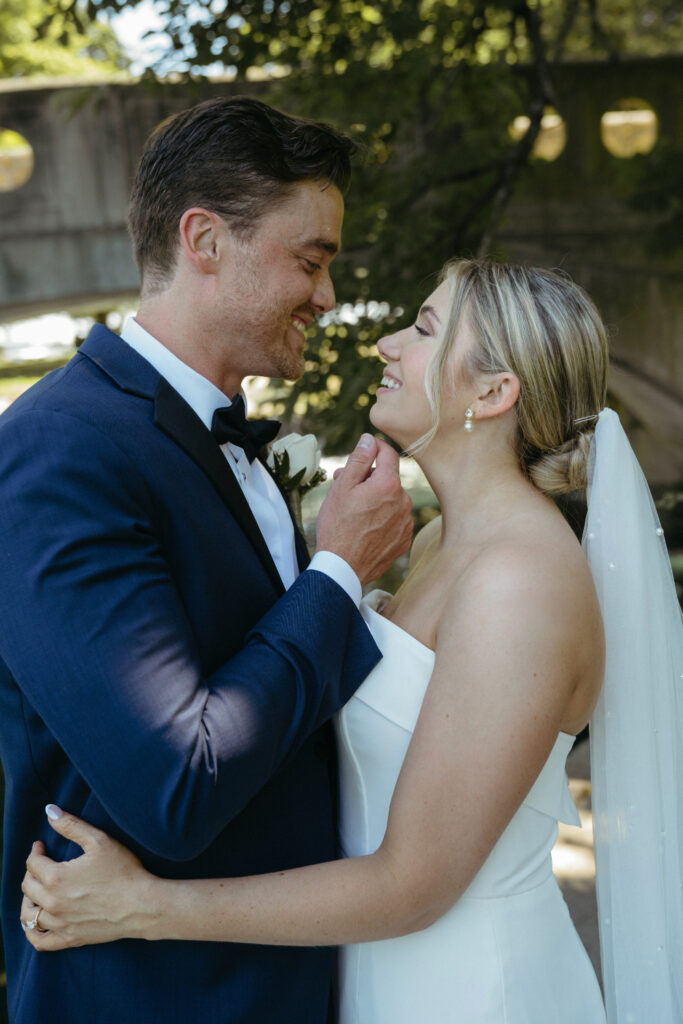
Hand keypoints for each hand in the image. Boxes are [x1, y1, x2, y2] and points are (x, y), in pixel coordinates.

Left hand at [20, 806, 153, 950]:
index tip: (42, 846)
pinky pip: (39, 941)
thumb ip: (71, 825)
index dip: (36, 851)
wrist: (142, 905)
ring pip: (28, 914)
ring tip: (37, 890)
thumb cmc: (123, 871)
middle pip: (27, 886)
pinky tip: (36, 921)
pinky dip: (31, 931)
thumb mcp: (99, 841)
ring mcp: (59, 924)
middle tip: (42, 864)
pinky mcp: (69, 939)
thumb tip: (49, 811)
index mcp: (56, 878)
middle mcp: (52, 903)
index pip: (33, 863)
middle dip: (31, 872)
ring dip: (28, 899)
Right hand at [316, 434, 412, 584]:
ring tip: (353, 511)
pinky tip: (365, 527)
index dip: (375, 448)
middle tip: (344, 485)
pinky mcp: (404, 540)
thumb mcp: (342, 487)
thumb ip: (359, 460)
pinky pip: (395, 520)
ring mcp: (406, 523)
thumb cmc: (338, 526)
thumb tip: (370, 440)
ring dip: (376, 499)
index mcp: (389, 485)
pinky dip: (382, 518)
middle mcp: (404, 502)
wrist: (343, 568)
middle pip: (388, 479)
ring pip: (392, 500)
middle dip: (369, 478)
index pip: (389, 454)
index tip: (364, 451)